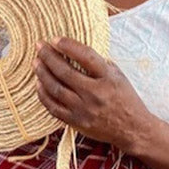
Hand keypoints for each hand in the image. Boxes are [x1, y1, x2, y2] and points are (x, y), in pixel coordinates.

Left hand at [34, 37, 150, 150]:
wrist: (132, 129)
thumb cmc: (125, 99)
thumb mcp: (118, 76)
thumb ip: (100, 64)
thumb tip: (76, 50)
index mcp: (108, 78)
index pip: (86, 56)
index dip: (68, 46)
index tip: (55, 39)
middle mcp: (95, 93)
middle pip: (65, 72)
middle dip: (48, 56)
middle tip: (39, 47)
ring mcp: (84, 109)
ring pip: (56, 89)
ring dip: (42, 74)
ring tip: (36, 63)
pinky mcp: (76, 122)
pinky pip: (53, 107)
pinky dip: (43, 95)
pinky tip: (39, 84)